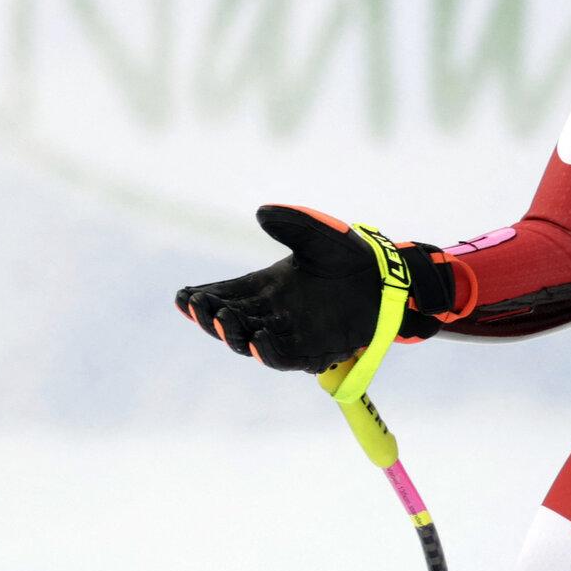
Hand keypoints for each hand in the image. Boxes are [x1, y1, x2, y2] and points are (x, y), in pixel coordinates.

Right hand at [174, 205, 463, 373]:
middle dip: (208, 317)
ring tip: (223, 319)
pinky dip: (267, 352)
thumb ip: (293, 222)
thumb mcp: (320, 233)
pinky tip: (256, 339)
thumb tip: (262, 212)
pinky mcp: (312, 349)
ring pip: (249, 342)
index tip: (183, 295)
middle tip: (199, 305)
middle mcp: (270, 313)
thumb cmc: (350, 255)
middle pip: (228, 322)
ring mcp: (289, 333)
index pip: (222, 295)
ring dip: (232, 334)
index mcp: (263, 287)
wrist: (388, 278)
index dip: (200, 298)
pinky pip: (283, 357)